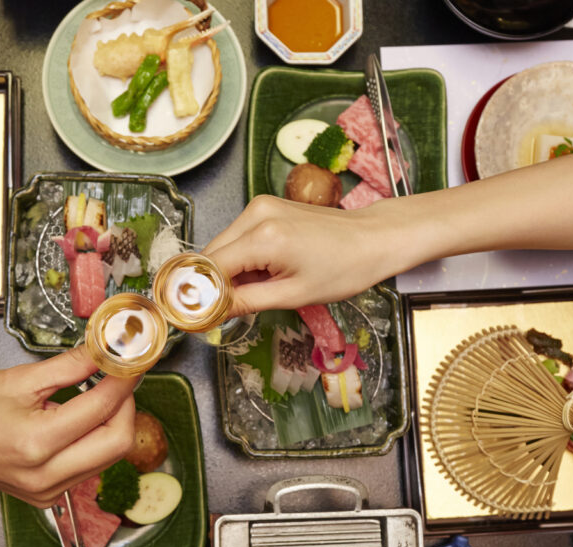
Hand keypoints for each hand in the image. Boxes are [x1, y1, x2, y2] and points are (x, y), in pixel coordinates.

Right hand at [0, 346, 135, 505]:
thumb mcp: (18, 378)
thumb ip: (70, 367)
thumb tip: (106, 351)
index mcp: (36, 443)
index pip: (101, 409)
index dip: (123, 381)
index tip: (130, 360)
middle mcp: (45, 476)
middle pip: (117, 443)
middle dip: (126, 406)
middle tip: (119, 378)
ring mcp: (47, 492)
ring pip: (107, 457)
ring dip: (112, 423)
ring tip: (97, 394)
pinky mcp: (48, 496)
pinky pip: (89, 467)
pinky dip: (94, 440)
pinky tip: (78, 420)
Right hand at [203, 195, 415, 315]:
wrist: (374, 239)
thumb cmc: (343, 269)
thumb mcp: (293, 295)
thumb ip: (245, 302)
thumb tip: (209, 313)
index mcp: (263, 236)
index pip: (210, 267)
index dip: (200, 293)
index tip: (198, 316)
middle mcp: (256, 213)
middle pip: (212, 253)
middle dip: (213, 283)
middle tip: (227, 310)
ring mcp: (260, 205)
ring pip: (223, 245)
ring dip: (229, 270)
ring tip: (256, 289)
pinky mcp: (266, 205)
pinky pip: (239, 236)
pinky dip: (242, 257)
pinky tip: (263, 272)